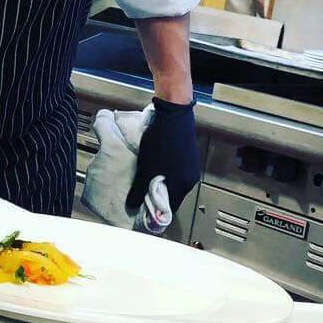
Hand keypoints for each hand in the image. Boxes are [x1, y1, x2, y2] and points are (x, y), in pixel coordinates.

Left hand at [126, 97, 199, 212]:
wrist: (173, 113)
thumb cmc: (162, 140)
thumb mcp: (146, 167)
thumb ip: (139, 188)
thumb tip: (131, 204)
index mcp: (182, 184)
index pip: (170, 207)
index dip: (156, 210)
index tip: (144, 209)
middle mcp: (190, 177)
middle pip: (172, 195)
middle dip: (157, 195)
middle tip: (142, 192)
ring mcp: (190, 165)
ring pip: (173, 182)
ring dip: (160, 182)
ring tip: (146, 176)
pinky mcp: (188, 155)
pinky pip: (176, 170)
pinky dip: (165, 171)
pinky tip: (155, 163)